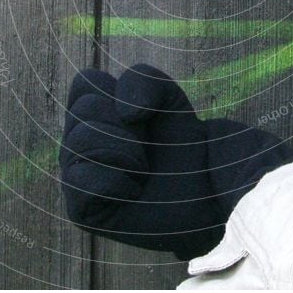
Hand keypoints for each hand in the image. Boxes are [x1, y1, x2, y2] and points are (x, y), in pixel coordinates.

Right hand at [59, 64, 292, 259]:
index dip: (117, 90)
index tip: (149, 113)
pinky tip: (133, 183)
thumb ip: (144, 84)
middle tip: (150, 145)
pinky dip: (109, 177)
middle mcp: (87, 141)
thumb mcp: (171, 100)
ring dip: (120, 148)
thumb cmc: (193, 144)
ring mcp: (84, 174)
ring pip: (79, 142)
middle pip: (81, 110)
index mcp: (102, 112)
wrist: (214, 193)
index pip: (84, 83)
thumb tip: (127, 111)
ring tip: (145, 165)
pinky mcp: (88, 208)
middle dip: (121, 120)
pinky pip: (79, 183)